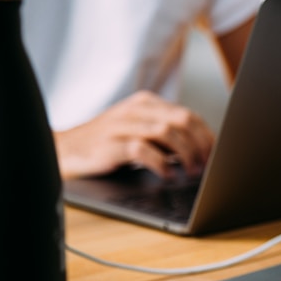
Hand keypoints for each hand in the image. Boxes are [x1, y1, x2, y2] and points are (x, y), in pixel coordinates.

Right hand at [53, 91, 213, 178]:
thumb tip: (199, 153)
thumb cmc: (105, 146)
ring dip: (186, 155)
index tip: (216, 156)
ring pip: (167, 133)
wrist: (64, 151)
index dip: (207, 136)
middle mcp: (136, 111)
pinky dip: (161, 165)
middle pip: (182, 121)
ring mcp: (123, 126)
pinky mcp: (111, 145)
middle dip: (201, 145)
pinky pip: (143, 150)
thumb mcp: (137, 133)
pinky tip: (166, 176)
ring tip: (190, 173)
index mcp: (146, 104)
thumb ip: (164, 137)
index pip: (188, 115)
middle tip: (206, 166)